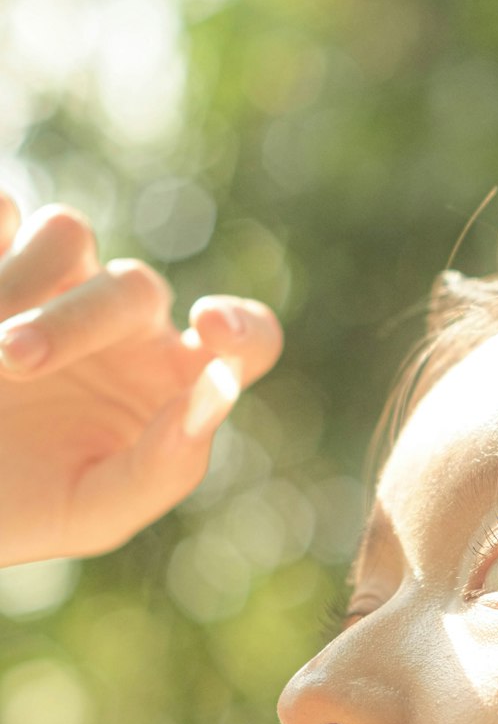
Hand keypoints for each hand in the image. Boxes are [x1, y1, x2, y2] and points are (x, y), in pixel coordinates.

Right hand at [0, 196, 283, 567]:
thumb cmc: (21, 508)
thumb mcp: (96, 510)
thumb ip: (168, 466)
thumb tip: (221, 388)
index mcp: (173, 380)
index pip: (247, 339)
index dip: (243, 327)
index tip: (210, 326)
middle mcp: (126, 324)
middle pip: (133, 287)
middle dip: (73, 320)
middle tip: (12, 361)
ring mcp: (57, 282)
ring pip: (67, 232)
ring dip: (22, 279)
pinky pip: (4, 212)